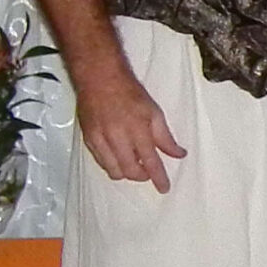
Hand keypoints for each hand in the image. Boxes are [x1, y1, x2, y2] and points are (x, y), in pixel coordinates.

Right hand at [75, 64, 183, 191]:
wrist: (99, 78)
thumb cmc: (129, 92)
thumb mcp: (154, 112)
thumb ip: (165, 137)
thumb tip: (178, 154)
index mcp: (137, 130)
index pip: (151, 162)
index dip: (158, 178)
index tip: (164, 188)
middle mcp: (118, 138)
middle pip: (130, 171)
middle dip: (142, 176)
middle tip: (148, 172)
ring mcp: (100, 139)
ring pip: (113, 171)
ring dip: (126, 172)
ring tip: (133, 163)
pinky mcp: (88, 139)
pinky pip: (101, 162)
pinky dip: (111, 165)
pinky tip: (118, 157)